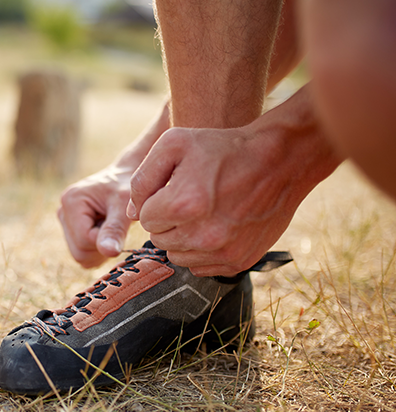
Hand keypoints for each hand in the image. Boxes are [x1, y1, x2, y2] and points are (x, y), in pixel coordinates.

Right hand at [58, 101, 170, 267]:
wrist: (126, 177)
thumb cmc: (127, 188)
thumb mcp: (124, 207)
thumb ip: (115, 229)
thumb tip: (108, 252)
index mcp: (72, 201)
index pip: (84, 240)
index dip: (105, 240)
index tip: (119, 224)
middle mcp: (62, 210)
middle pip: (79, 252)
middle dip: (101, 247)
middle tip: (117, 228)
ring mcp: (64, 220)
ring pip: (79, 255)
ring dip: (100, 249)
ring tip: (111, 227)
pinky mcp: (70, 228)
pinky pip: (81, 253)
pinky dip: (96, 250)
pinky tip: (105, 232)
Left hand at [125, 87, 339, 275]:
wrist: (279, 160)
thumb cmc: (223, 148)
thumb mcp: (174, 144)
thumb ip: (142, 179)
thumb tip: (132, 214)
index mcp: (183, 205)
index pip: (146, 219)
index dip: (157, 202)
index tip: (175, 188)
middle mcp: (203, 235)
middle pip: (159, 240)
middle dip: (168, 220)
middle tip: (190, 199)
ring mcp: (223, 252)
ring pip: (178, 256)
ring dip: (183, 238)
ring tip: (203, 212)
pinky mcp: (238, 262)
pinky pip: (201, 267)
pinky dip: (202, 251)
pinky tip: (216, 226)